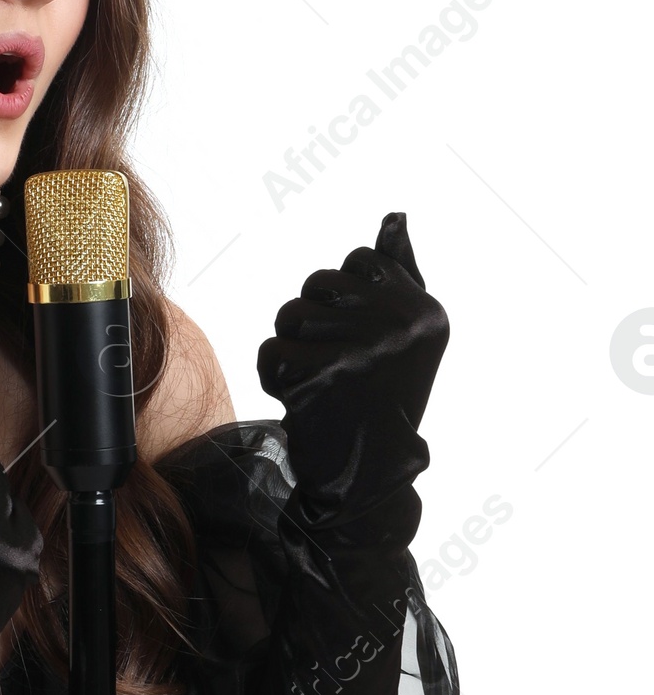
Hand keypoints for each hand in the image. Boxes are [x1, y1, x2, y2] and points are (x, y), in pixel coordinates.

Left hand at [256, 212, 448, 547]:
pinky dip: (273, 378)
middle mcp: (399, 326)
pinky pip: (270, 352)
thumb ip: (399, 275)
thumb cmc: (381, 400)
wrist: (369, 478)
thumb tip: (394, 217)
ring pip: (289, 315)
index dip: (341, 297)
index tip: (355, 337)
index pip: (357, 260)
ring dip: (290, 348)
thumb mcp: (406, 337)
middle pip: (317, 283)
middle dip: (310, 320)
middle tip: (332, 364)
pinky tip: (300, 400)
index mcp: (424, 310)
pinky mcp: (320, 379)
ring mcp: (360, 352)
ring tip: (317, 380)